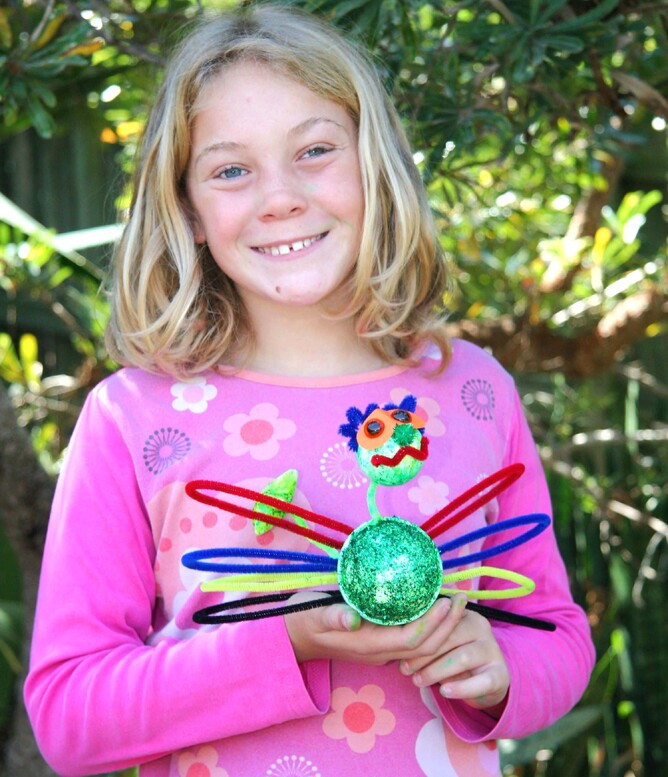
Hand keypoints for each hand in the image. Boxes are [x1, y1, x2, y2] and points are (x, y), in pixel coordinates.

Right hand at [285, 593, 457, 665]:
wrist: (293, 637)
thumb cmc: (302, 619)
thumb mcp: (312, 613)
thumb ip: (332, 615)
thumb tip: (352, 617)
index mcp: (367, 644)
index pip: (410, 639)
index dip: (431, 623)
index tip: (446, 601)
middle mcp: (379, 651)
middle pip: (423, 646)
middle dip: (446, 625)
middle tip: (463, 599)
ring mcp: (380, 649)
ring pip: (421, 646)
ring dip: (442, 626)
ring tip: (457, 602)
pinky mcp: (379, 642)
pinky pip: (412, 640)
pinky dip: (430, 626)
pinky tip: (436, 609)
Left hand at [398, 594, 509, 710]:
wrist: (489, 680)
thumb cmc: (456, 656)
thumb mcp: (443, 642)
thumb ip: (427, 637)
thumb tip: (397, 644)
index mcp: (466, 614)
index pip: (440, 621)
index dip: (419, 636)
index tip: (399, 650)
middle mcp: (482, 628)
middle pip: (449, 638)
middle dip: (423, 655)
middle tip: (404, 669)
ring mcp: (493, 651)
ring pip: (462, 658)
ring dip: (436, 671)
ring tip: (418, 681)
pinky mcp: (500, 675)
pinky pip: (481, 681)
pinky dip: (461, 688)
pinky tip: (444, 692)